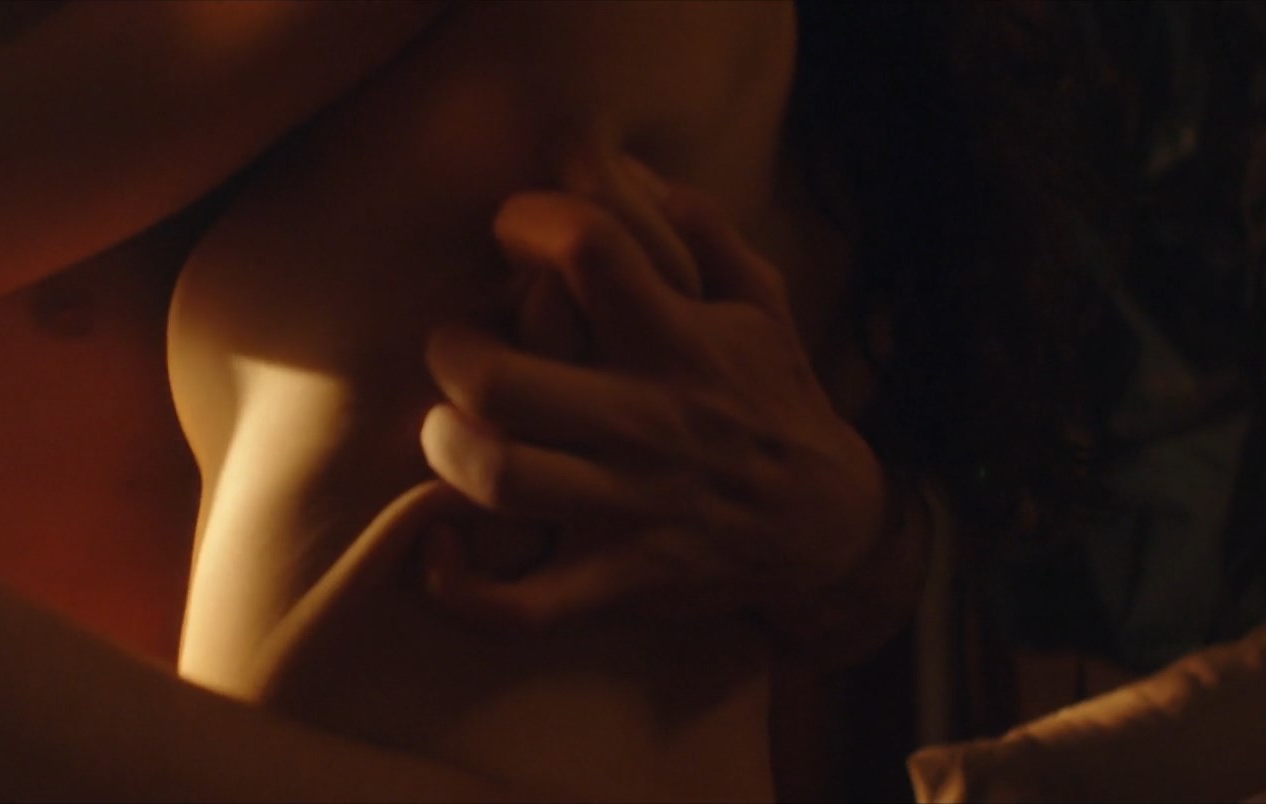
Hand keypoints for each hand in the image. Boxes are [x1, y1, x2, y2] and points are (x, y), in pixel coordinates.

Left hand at [419, 154, 910, 644]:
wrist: (828, 529)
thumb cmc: (773, 402)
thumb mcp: (761, 303)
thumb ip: (699, 230)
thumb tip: (624, 169)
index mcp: (680, 344)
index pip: (591, 254)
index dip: (530, 221)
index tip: (511, 227)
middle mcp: (648, 424)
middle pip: (507, 381)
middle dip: (454, 351)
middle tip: (456, 346)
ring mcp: (628, 512)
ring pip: (501, 479)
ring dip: (446, 447)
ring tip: (444, 427)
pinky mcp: (618, 585)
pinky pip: (521, 606)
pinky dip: (459, 587)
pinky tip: (437, 543)